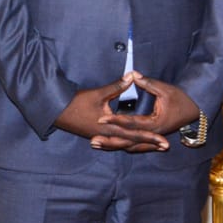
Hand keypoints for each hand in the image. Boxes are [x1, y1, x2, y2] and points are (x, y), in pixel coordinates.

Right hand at [54, 73, 169, 151]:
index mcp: (110, 127)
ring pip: (125, 144)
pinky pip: (118, 142)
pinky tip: (134, 142)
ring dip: (140, 145)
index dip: (151, 137)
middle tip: (165, 147)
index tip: (164, 140)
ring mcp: (103, 137)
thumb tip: (133, 76)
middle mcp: (108, 135)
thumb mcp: (98, 93)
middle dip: (149, 144)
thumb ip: (117, 86)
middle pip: (132, 143)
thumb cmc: (77, 102)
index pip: (135, 134)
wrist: (57, 111)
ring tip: (155, 147)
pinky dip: (128, 143)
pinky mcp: (99, 135)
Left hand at [93, 73, 200, 151]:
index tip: (100, 119)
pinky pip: (134, 144)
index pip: (130, 123)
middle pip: (127, 140)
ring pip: (129, 145)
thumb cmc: (182, 99)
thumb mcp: (165, 88)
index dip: (114, 121)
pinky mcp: (151, 137)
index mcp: (154, 123)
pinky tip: (110, 144)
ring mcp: (152, 137)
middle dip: (109, 140)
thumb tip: (132, 74)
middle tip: (92, 139)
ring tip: (96, 144)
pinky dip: (122, 145)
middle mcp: (152, 134)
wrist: (196, 111)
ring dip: (113, 145)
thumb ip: (148, 83)